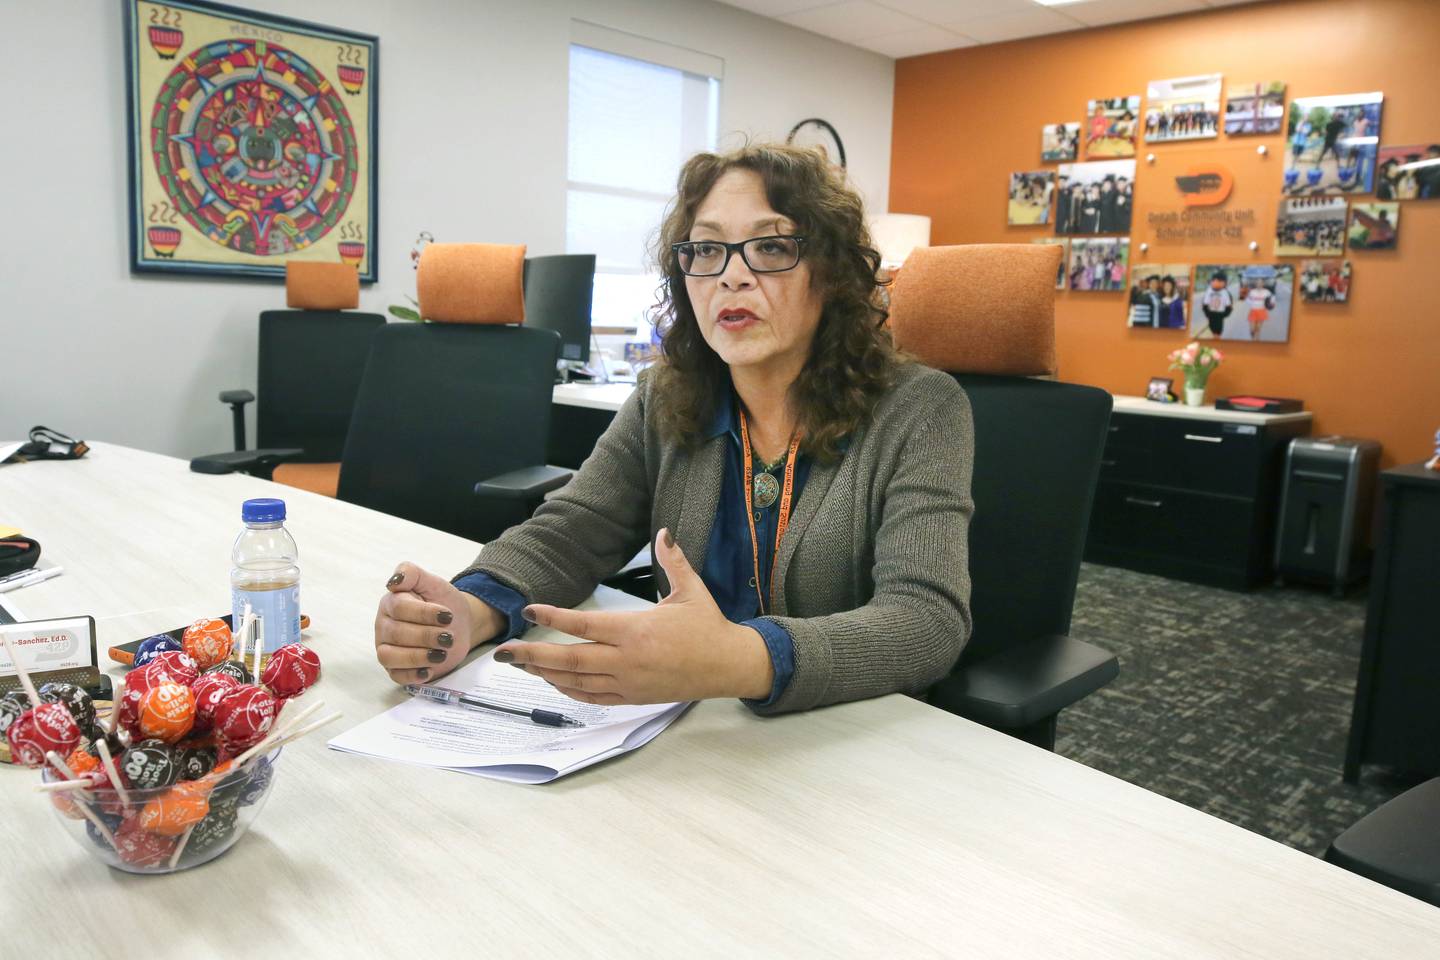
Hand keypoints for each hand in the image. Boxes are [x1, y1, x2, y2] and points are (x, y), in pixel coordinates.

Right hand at [374, 562, 504, 684]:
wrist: (458, 624)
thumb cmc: (443, 602)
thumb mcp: (433, 583)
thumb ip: (412, 574)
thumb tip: (393, 581)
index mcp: (391, 603)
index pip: (399, 608)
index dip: (424, 613)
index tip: (448, 616)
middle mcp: (384, 626)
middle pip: (396, 634)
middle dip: (426, 636)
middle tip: (448, 637)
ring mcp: (387, 648)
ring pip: (389, 657)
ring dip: (417, 657)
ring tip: (441, 654)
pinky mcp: (396, 668)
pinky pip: (396, 676)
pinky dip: (412, 675)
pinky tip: (429, 669)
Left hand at [496, 529, 773, 704]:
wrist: (728, 666)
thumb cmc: (708, 627)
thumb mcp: (692, 590)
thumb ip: (673, 560)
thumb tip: (664, 532)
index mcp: (636, 630)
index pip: (585, 625)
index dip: (553, 617)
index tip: (529, 609)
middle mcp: (627, 659)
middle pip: (570, 660)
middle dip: (533, 655)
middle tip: (504, 652)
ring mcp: (628, 681)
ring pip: (576, 682)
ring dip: (545, 673)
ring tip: (521, 665)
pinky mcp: (633, 696)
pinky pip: (592, 697)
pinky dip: (568, 690)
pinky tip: (553, 682)